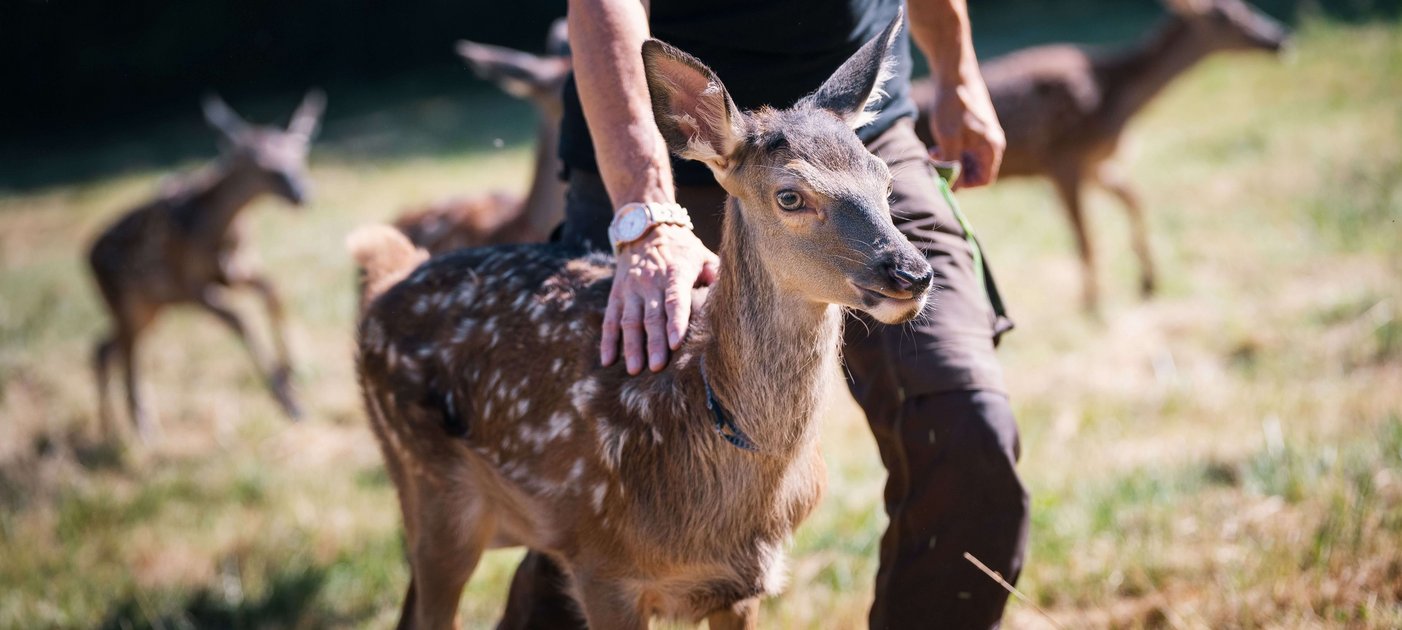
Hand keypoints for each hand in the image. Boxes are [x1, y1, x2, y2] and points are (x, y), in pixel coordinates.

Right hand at [602, 224, 719, 373]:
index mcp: (674, 273)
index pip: (675, 300)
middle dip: (653, 343)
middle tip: (656, 367)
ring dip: (631, 346)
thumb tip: (733, 298)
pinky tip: (607, 361)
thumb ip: (716, 276)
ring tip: (633, 370)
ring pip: (629, 320)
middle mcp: (650, 282)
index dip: (676, 322)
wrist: (647, 228)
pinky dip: (608, 341)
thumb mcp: (703, 255)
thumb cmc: (683, 249)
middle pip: (651, 316)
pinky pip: (610, 319)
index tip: (676, 344)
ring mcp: (630, 288)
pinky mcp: (617, 293)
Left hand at [928, 78, 1004, 188]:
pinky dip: (952, 152)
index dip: (963, 184)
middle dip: (955, 172)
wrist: (954, 75)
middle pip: (975, 171)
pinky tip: (937, 145)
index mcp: (992, 147)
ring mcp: (984, 136)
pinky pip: (965, 150)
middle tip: (935, 163)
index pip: (983, 180)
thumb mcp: (948, 138)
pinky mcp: (975, 129)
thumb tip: (951, 188)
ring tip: (933, 153)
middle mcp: (992, 143)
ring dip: (951, 162)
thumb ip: (951, 164)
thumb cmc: (952, 106)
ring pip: (968, 160)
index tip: (945, 176)